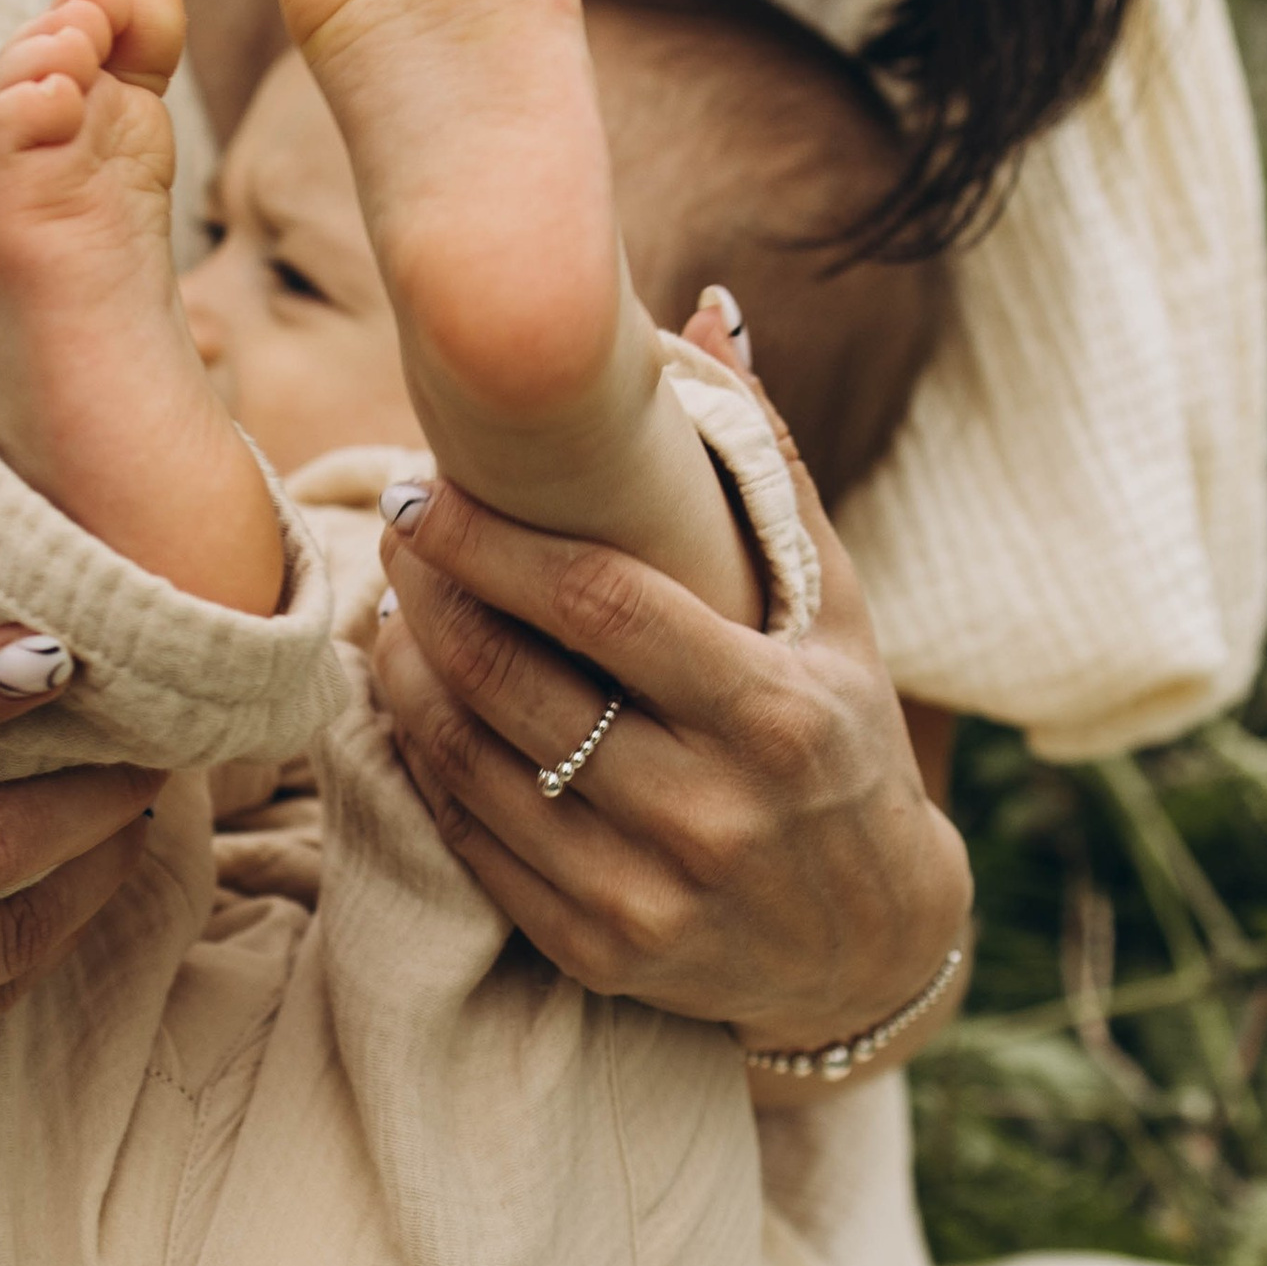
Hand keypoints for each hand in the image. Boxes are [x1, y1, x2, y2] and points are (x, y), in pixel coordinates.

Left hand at [369, 373, 968, 1062]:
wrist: (872, 946)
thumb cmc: (845, 741)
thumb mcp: (836, 611)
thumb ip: (766, 467)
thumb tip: (707, 312)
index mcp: (773, 712)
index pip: (597, 603)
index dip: (491, 538)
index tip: (425, 488)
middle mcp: (712, 811)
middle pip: (515, 681)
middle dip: (433, 593)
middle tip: (396, 534)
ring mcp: (650, 895)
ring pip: (475, 764)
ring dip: (412, 674)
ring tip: (394, 609)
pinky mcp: (601, 953)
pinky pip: (474, 843)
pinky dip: (426, 763)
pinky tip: (412, 701)